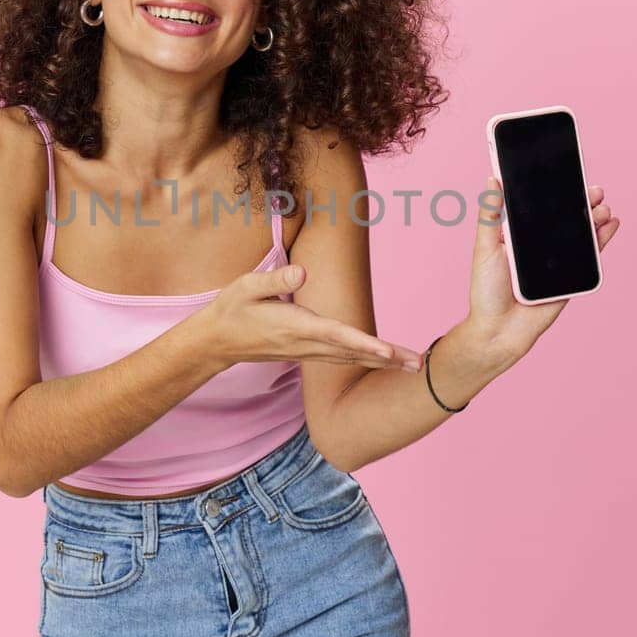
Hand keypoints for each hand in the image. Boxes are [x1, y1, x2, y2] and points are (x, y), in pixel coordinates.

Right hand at [190, 264, 419, 373]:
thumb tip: (303, 270)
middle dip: (387, 359)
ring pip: (352, 361)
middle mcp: (305, 344)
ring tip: (413, 366)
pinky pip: (343, 362)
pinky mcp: (308, 354)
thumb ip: (274, 278)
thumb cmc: (233, 308)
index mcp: (294, 326)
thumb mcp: (246, 287)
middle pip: (353, 353)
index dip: (363, 343)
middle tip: (419, 364)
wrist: (217, 341)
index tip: (388, 351)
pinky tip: (384, 363)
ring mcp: (307, 353)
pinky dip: (366, 363)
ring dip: (383, 365)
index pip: (335, 335)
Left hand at [464, 178, 621, 368]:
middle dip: (582, 200)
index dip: (555, 189)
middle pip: (566, 216)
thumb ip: (491, 215)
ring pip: (581, 232)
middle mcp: (541, 243)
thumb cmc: (486, 290)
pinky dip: (602, 239)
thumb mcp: (485, 248)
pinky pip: (590, 255)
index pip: (540, 205)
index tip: (567, 171)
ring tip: (602, 206)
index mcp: (520, 233)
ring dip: (595, 217)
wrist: (499, 331)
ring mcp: (558, 260)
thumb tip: (493, 180)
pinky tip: (610, 224)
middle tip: (593, 189)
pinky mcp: (571, 276)